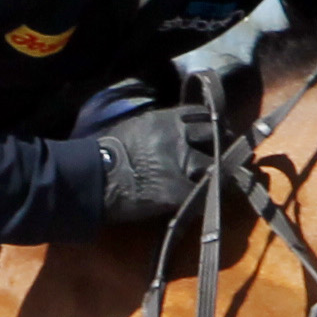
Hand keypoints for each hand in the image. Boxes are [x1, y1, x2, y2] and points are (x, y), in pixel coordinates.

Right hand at [96, 101, 224, 225]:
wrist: (93, 178)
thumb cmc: (103, 152)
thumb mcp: (132, 126)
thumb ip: (155, 125)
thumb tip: (165, 129)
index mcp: (165, 119)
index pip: (200, 113)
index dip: (209, 123)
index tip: (213, 131)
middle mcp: (178, 137)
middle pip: (214, 136)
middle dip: (220, 144)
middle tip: (223, 155)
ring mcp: (181, 164)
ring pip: (215, 166)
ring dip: (216, 174)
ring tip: (219, 182)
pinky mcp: (179, 191)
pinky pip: (203, 195)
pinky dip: (204, 199)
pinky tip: (202, 203)